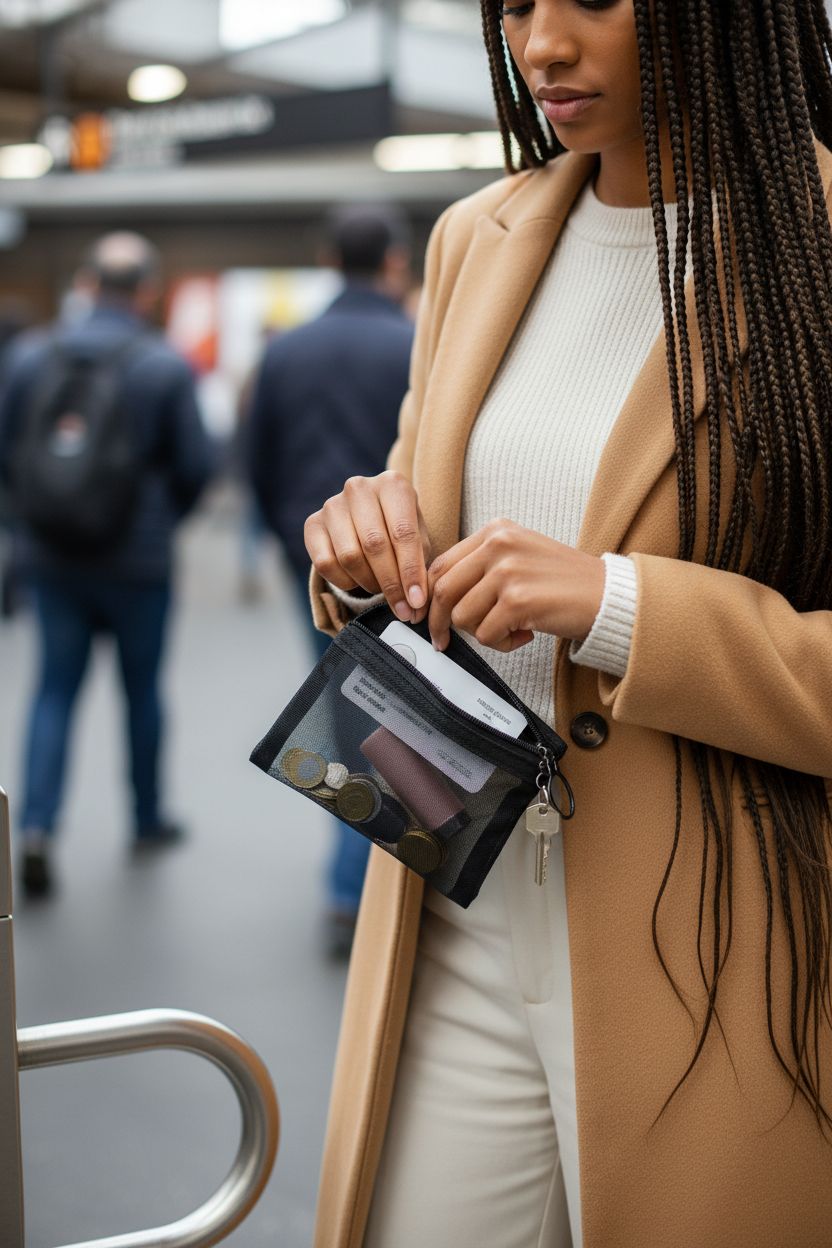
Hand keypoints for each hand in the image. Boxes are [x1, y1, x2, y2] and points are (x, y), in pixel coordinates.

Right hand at [304, 472, 431, 622]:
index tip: (417, 602)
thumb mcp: (419, 541)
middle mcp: (359, 488)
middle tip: (402, 608)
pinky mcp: (312, 523)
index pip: (403, 533)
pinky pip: (325, 564)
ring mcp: (333, 504)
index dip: (410, 572)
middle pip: (375, 545)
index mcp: (392, 484)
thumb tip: (415, 606)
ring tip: (381, 588)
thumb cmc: (400, 530)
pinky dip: (344, 581)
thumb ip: (420, 569)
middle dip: (391, 584)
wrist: (370, 518)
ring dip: (369, 582)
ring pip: (349, 556)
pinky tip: (357, 580)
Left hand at [427, 519, 604, 651]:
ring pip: (462, 617)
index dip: (430, 597)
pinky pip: (486, 635)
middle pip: (443, 590)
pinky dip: (503, 645)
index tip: (430, 617)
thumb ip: (481, 566)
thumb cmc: (564, 583)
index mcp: (496, 531)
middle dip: (440, 623)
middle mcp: (499, 545)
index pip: (441, 565)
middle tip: (443, 641)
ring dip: (482, 634)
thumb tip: (436, 595)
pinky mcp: (518, 601)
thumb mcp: (519, 556)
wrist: (608, 596)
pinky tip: (525, 634)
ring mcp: (508, 572)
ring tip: (509, 629)